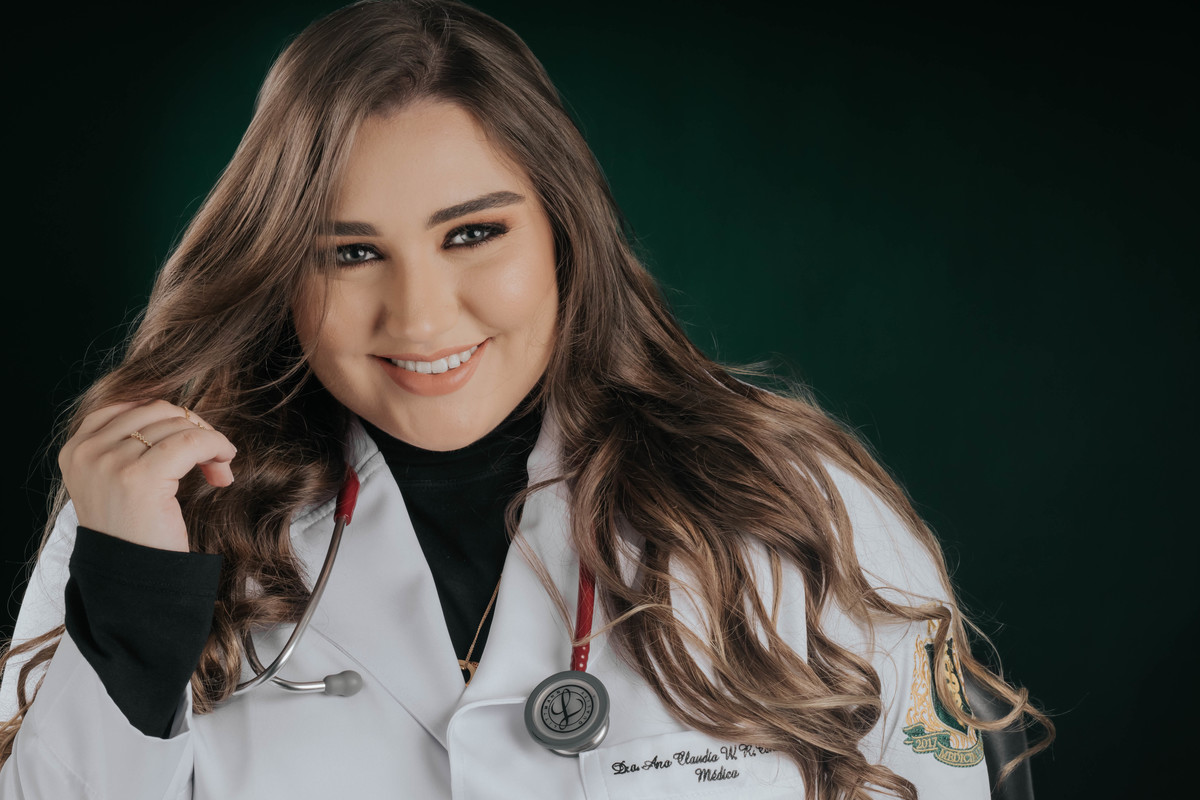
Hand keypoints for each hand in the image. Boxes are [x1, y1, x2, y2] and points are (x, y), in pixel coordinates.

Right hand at [59, 400, 236, 552]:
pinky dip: (217, 447)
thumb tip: (179, 413)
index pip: (131, 406)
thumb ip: (132, 444)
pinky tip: (223, 471)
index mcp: (76, 449)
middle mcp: (86, 452)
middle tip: (214, 460)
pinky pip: (192, 441)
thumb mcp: (118, 481)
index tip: (191, 443)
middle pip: (157, 410)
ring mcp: (108, 463)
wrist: (132, 581)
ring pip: (178, 424)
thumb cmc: (134, 533)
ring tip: (219, 472)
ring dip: (210, 442)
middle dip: (194, 429)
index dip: (170, 419)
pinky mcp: (138, 477)